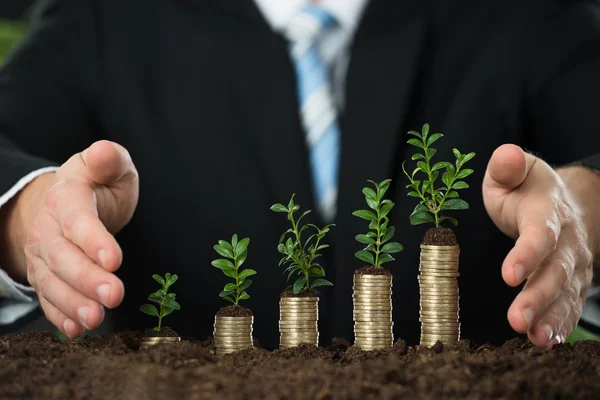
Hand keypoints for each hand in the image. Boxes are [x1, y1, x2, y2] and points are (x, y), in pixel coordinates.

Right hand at [7, 141, 138, 337]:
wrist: (69, 202)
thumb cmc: (98, 184)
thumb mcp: (109, 166)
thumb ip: (109, 160)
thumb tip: (104, 150)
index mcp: (67, 196)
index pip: (76, 219)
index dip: (93, 240)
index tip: (115, 259)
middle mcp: (49, 228)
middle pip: (62, 256)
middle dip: (86, 279)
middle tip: (114, 296)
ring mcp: (44, 255)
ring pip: (53, 282)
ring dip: (73, 303)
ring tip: (95, 319)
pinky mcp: (47, 276)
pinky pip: (49, 298)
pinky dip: (60, 315)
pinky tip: (76, 330)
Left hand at [482, 144, 592, 347]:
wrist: (566, 204)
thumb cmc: (527, 190)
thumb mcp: (514, 172)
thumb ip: (506, 166)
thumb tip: (506, 155)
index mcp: (547, 211)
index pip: (540, 234)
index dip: (526, 254)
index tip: (508, 274)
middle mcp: (566, 241)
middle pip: (555, 271)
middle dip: (537, 297)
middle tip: (517, 319)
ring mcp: (573, 264)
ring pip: (565, 293)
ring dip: (551, 317)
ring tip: (534, 337)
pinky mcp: (572, 283)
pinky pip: (570, 306)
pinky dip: (561, 325)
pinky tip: (547, 341)